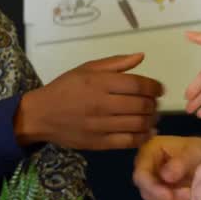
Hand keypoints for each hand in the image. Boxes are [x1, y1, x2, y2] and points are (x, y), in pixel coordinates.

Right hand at [15, 53, 163, 149]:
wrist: (41, 114)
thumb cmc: (65, 88)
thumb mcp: (87, 69)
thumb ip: (116, 63)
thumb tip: (141, 56)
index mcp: (99, 82)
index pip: (138, 84)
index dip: (154, 87)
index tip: (159, 89)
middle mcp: (102, 103)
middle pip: (141, 105)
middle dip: (154, 104)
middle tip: (155, 103)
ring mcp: (100, 125)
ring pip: (137, 124)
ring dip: (151, 120)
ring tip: (152, 117)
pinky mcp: (99, 143)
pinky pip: (128, 141)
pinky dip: (142, 137)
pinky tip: (147, 132)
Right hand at [132, 135, 200, 199]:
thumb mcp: (195, 152)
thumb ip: (181, 162)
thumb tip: (166, 177)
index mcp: (150, 150)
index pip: (141, 174)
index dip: (152, 188)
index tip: (170, 196)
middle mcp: (146, 166)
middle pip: (145, 190)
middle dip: (165, 197)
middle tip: (187, 194)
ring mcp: (151, 181)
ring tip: (190, 193)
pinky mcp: (158, 193)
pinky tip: (186, 197)